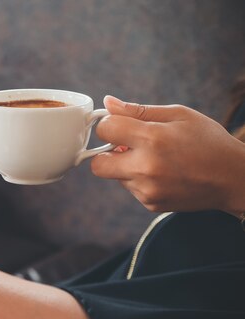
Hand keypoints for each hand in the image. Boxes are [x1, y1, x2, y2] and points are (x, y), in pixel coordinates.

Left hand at [92, 96, 244, 213]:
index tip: (120, 125)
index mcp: (153, 139)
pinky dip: (139, 180)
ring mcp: (147, 189)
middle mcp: (146, 167)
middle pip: (97, 163)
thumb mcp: (179, 115)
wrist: (233, 178)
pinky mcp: (150, 203)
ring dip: (125, 166)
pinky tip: (162, 173)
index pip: (105, 129)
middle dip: (106, 153)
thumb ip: (139, 110)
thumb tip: (109, 103)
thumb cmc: (208, 141)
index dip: (109, 124)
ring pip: (115, 176)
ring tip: (154, 159)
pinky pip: (130, 188)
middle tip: (125, 146)